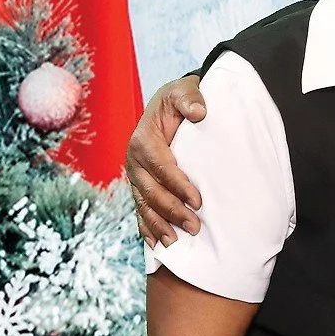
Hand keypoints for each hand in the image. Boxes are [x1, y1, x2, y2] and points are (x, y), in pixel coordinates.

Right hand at [125, 75, 206, 245]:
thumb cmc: (178, 99)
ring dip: (159, 225)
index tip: (198, 200)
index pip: (161, 167)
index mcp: (143, 140)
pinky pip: (140, 210)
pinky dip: (146, 228)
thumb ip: (190, 98)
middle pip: (152, 191)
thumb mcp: (183, 90)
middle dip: (172, 211)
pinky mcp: (139, 186)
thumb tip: (199, 112)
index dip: (178, 185)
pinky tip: (155, 245)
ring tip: (174, 242)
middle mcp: (134, 161)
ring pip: (144, 205)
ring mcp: (135, 176)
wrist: (168, 106)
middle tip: (194, 227)